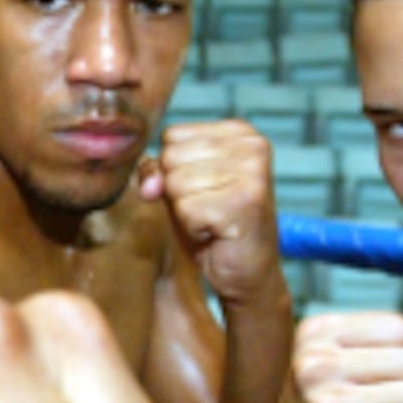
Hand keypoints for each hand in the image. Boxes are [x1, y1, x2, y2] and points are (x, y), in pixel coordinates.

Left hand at [142, 120, 287, 306]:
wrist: (247, 271)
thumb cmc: (214, 225)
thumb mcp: (181, 187)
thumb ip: (158, 170)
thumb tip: (149, 185)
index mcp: (240, 132)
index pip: (172, 135)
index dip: (173, 169)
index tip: (201, 189)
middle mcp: (252, 145)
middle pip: (172, 157)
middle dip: (178, 191)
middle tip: (208, 208)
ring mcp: (252, 172)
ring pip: (175, 183)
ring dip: (186, 211)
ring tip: (212, 219)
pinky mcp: (244, 201)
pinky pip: (185, 209)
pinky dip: (193, 228)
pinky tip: (216, 232)